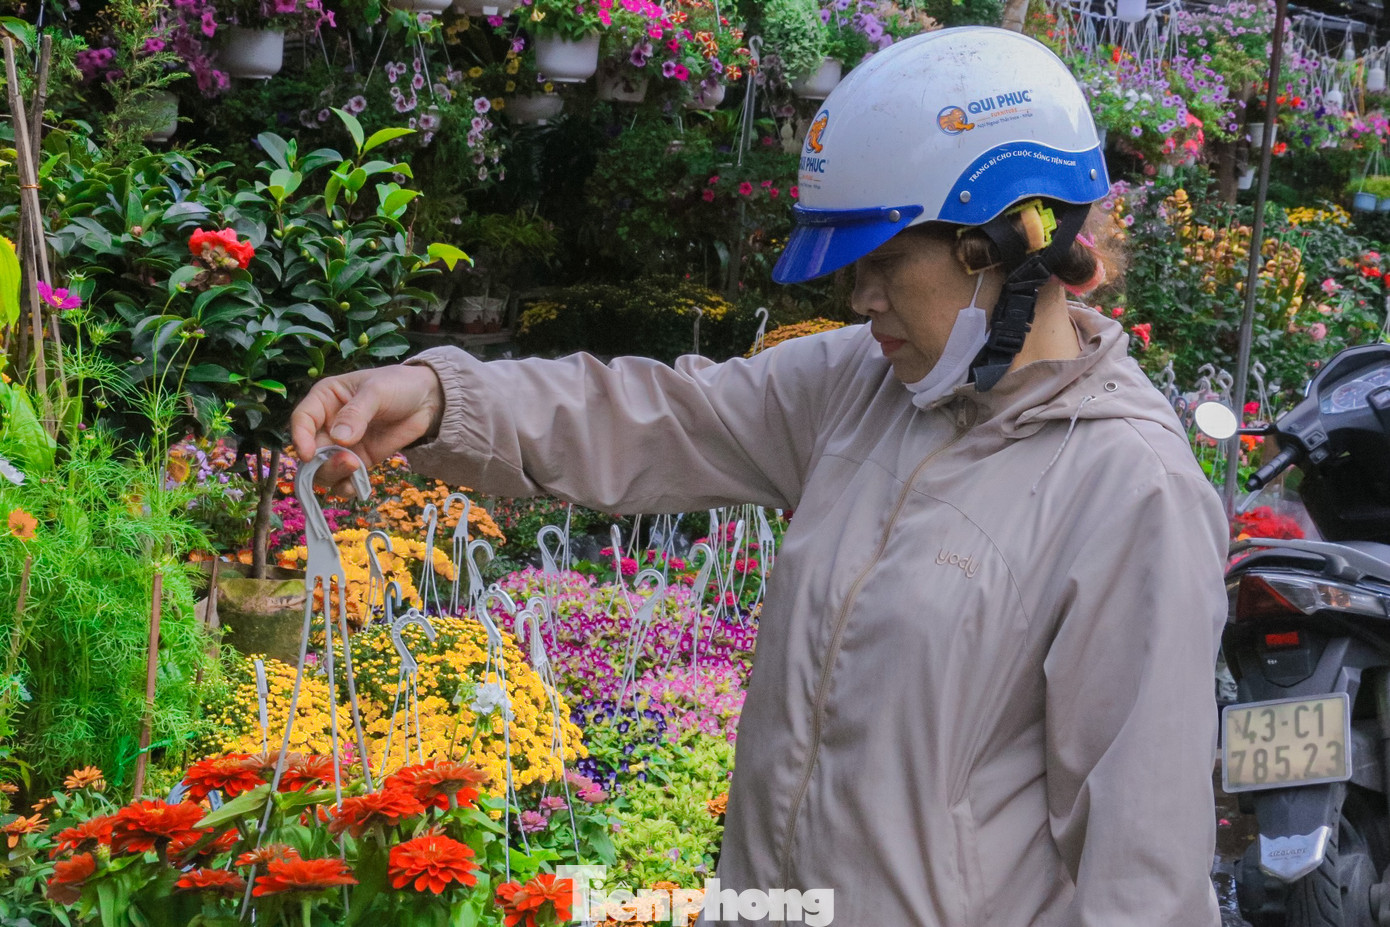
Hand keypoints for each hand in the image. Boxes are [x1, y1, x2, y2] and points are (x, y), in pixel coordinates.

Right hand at [290, 364, 443, 495]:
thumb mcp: (376, 392)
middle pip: (310, 451)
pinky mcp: (359, 461)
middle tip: (348, 462)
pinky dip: (347, 487)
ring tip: (357, 467)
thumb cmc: (397, 385)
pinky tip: (358, 486)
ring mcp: (342, 446)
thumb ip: (356, 413)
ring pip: (323, 470)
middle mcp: (327, 424)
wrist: (426, 400)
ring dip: (334, 475)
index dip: (300, 438)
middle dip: (321, 462)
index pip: (302, 419)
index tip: (308, 454)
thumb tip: (338, 438)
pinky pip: (344, 480)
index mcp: (324, 399)